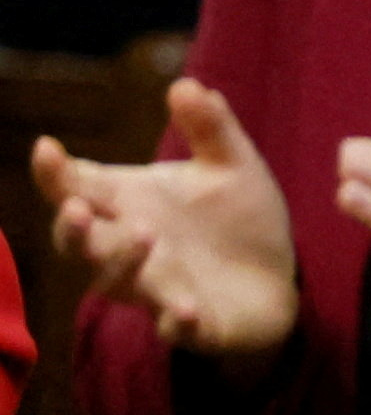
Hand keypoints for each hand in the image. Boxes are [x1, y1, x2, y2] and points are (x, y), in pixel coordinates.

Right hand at [30, 78, 301, 376]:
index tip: (47, 148)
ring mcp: (155, 288)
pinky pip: (174, 329)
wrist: (278, 277)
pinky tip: (182, 310)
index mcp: (126, 203)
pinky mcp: (194, 325)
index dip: (53, 172)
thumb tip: (189, 85)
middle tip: (78, 209)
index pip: (74, 187)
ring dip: (123, 262)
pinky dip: (175, 321)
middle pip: (78, 242)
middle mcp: (127, 248)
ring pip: (115, 283)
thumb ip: (210, 128)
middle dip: (72, 228)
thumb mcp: (232, 165)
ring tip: (145, 235)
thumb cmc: (238, 217)